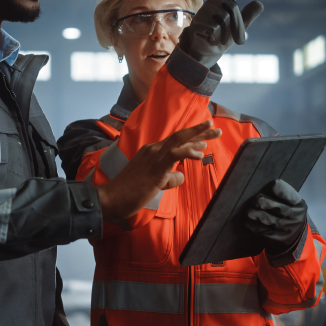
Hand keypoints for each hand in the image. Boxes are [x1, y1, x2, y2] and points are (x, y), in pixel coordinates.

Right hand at [97, 120, 221, 221]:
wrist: (110, 198)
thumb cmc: (128, 193)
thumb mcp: (153, 184)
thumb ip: (168, 177)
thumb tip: (181, 175)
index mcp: (150, 152)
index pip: (174, 141)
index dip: (190, 137)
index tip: (204, 136)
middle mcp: (153, 150)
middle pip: (180, 136)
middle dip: (198, 131)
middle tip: (214, 127)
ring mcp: (154, 156)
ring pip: (179, 140)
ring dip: (198, 136)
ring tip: (214, 132)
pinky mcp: (156, 167)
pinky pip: (175, 154)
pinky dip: (189, 152)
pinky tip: (200, 154)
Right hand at [178, 0, 263, 68]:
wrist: (203, 53)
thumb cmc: (221, 38)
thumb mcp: (238, 28)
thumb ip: (248, 16)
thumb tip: (260, 3)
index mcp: (224, 3)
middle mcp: (213, 4)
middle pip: (233, 9)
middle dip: (235, 25)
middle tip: (229, 38)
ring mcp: (203, 12)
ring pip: (224, 19)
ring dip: (225, 34)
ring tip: (217, 39)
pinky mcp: (197, 22)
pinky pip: (214, 28)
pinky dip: (215, 38)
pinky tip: (210, 39)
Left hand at [245, 179, 307, 255]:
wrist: (296, 239)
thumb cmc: (290, 215)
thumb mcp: (293, 205)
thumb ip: (282, 196)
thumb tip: (262, 188)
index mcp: (299, 205)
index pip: (287, 193)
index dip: (276, 187)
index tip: (270, 186)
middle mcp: (294, 217)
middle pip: (276, 207)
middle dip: (261, 202)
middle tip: (255, 201)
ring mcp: (285, 229)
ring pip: (266, 219)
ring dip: (253, 213)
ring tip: (249, 210)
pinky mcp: (276, 238)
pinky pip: (260, 230)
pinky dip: (251, 224)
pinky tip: (248, 220)